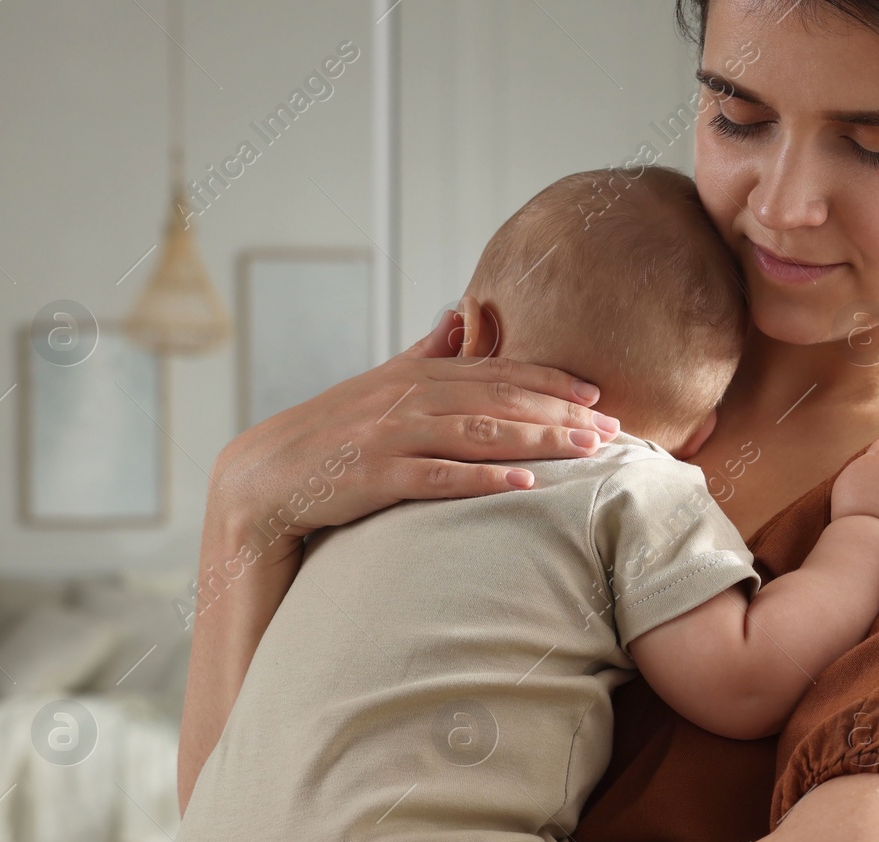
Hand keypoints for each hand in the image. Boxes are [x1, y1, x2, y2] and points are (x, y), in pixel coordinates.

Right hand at [208, 300, 620, 564]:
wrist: (264, 476)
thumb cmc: (330, 432)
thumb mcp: (379, 385)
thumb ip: (424, 355)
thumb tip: (458, 319)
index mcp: (416, 377)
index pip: (496, 373)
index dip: (551, 382)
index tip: (597, 395)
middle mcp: (408, 399)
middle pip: (499, 399)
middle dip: (560, 412)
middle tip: (613, 429)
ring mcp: (391, 436)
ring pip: (478, 432)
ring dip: (537, 440)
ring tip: (586, 451)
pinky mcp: (375, 476)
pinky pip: (438, 477)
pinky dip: (483, 479)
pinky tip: (524, 484)